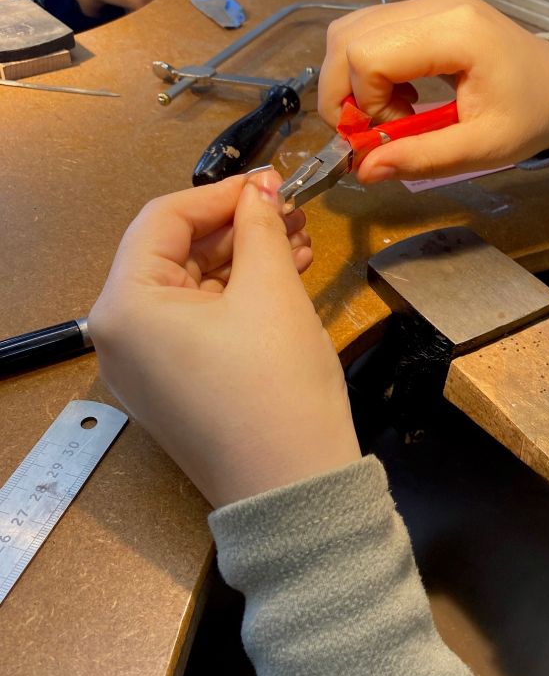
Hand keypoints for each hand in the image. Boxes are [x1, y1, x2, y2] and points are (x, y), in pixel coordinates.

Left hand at [89, 170, 360, 507]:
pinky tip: (285, 280)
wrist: (295, 491)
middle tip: (292, 214)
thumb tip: (260, 189)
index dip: (221, 194)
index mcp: (125, 306)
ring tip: (300, 244)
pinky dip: (237, 300)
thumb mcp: (271, 291)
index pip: (163, 219)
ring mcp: (144, 367)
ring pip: (192, 289)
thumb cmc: (277, 386)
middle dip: (237, 229)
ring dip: (244, 261)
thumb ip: (260, 226)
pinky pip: (198, 325)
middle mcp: (120, 336)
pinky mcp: (172, 388)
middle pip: (175, 254)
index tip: (270, 185)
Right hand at [318, 0, 548, 182]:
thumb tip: (364, 171)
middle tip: (372, 131)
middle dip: (344, 94)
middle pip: (349, 38)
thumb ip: (422, 158)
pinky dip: (364, 69)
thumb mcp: (483, 149)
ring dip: (351, 81)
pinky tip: (394, 94)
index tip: (390, 133)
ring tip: (386, 113)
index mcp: (455, 32)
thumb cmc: (531, 116)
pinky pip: (368, 31)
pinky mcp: (423, 7)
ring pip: (349, 31)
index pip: (368, 55)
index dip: (363, 102)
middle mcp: (435, 3)